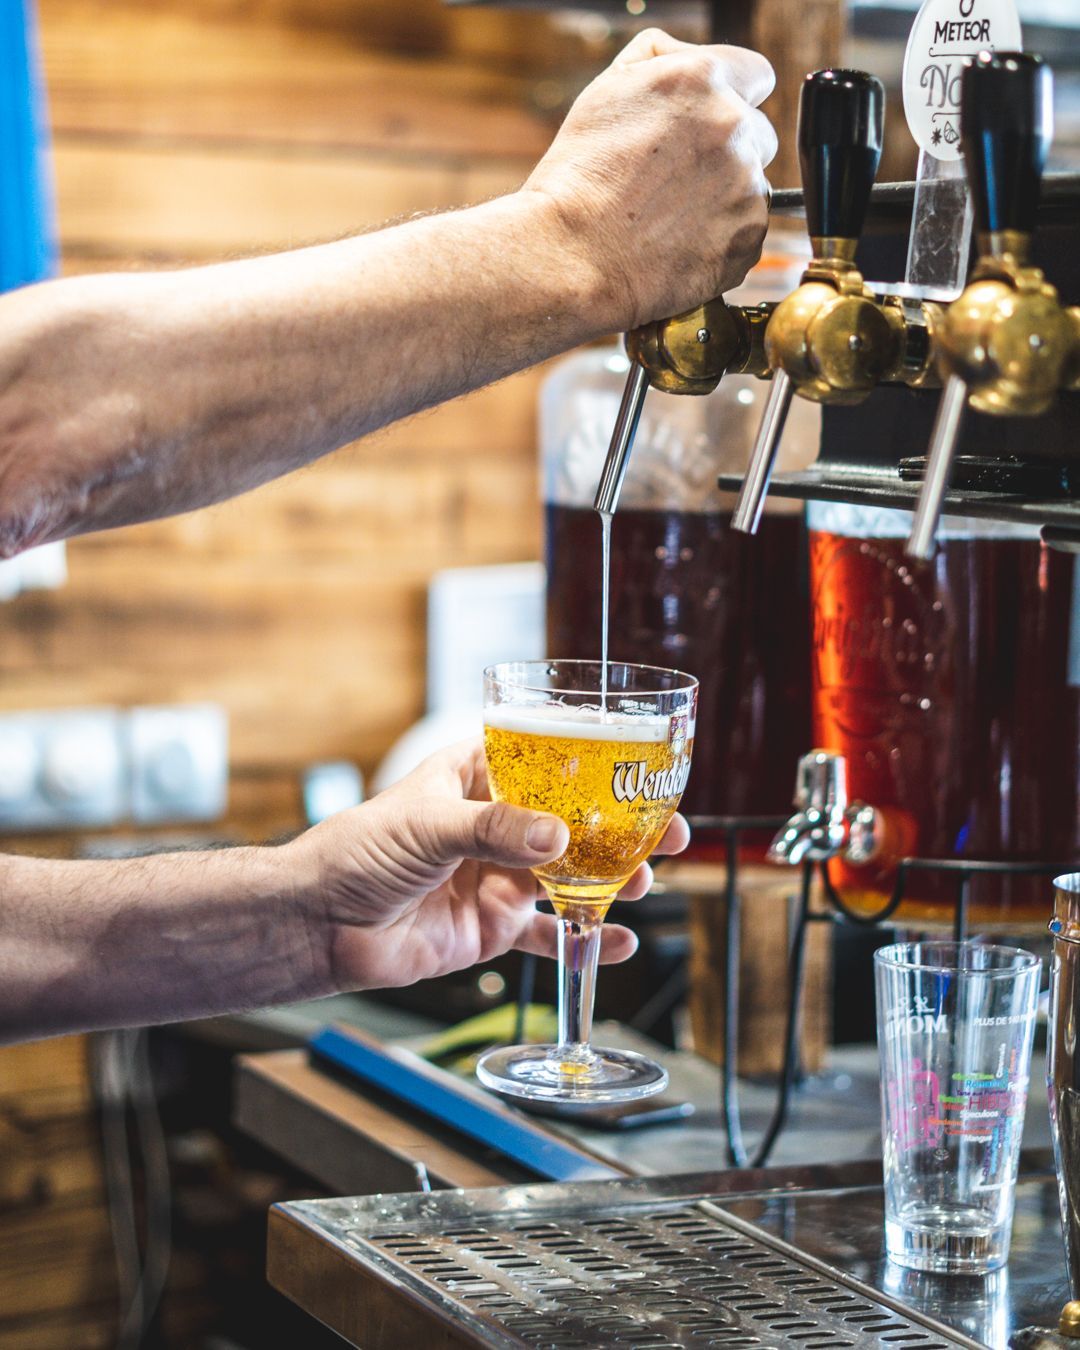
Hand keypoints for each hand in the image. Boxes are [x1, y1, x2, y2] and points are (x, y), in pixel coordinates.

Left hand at [288, 738, 689, 991]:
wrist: (318, 925)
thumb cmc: (355, 852)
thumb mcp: (428, 825)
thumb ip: (493, 830)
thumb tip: (556, 837)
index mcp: (475, 779)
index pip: (546, 762)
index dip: (595, 766)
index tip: (639, 768)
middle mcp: (492, 826)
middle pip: (571, 823)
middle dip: (621, 829)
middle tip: (668, 833)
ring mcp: (495, 877)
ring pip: (569, 877)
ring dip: (612, 880)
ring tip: (644, 883)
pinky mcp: (492, 926)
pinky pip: (548, 934)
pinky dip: (583, 939)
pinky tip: (615, 943)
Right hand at [524, 29, 776, 331]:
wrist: (571, 255)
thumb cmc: (578, 177)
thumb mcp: (607, 89)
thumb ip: (660, 59)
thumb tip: (686, 58)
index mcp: (704, 80)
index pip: (756, 75)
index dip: (734, 98)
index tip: (710, 124)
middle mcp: (734, 127)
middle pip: (759, 135)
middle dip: (727, 153)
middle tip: (678, 180)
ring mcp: (747, 186)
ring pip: (752, 188)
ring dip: (724, 198)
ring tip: (670, 218)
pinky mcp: (748, 238)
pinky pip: (747, 234)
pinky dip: (721, 241)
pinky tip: (679, 245)